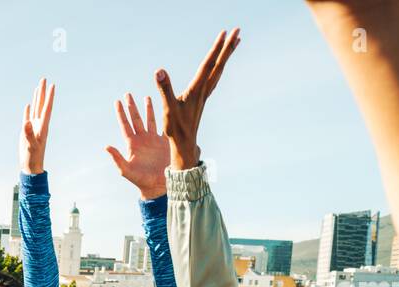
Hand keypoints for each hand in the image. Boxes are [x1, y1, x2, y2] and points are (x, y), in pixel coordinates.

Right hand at [19, 78, 54, 174]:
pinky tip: (29, 104)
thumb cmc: (33, 157)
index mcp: (42, 127)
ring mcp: (33, 127)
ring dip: (37, 98)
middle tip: (44, 79)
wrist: (31, 166)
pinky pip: (28, 117)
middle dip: (43, 92)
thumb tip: (27, 122)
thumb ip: (29, 133)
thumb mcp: (31, 145)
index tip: (52, 85)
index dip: (50, 97)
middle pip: (42, 105)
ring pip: (36, 109)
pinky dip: (28, 110)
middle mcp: (39, 125)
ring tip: (38, 87)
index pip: (47, 108)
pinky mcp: (27, 131)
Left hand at [106, 93, 168, 199]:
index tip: (117, 101)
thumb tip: (106, 146)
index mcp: (132, 144)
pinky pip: (163, 126)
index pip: (125, 125)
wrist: (158, 185)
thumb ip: (117, 158)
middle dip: (131, 107)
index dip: (121, 113)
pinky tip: (164, 107)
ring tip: (145, 97)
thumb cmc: (140, 180)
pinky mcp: (164, 142)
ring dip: (147, 109)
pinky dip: (163, 117)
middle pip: (135, 119)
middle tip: (128, 94)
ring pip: (149, 120)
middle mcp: (142, 140)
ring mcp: (153, 140)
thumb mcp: (126, 170)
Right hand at [156, 28, 240, 170]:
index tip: (225, 33)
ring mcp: (205, 94)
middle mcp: (204, 90)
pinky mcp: (202, 98)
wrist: (185, 144)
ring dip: (226, 55)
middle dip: (228, 47)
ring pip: (219, 70)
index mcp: (196, 90)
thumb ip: (165, 89)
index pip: (208, 64)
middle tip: (238, 30)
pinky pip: (215, 78)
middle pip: (219, 64)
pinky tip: (220, 65)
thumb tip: (160, 71)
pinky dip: (220, 67)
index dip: (216, 48)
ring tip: (235, 42)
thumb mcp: (168, 108)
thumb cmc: (175, 128)